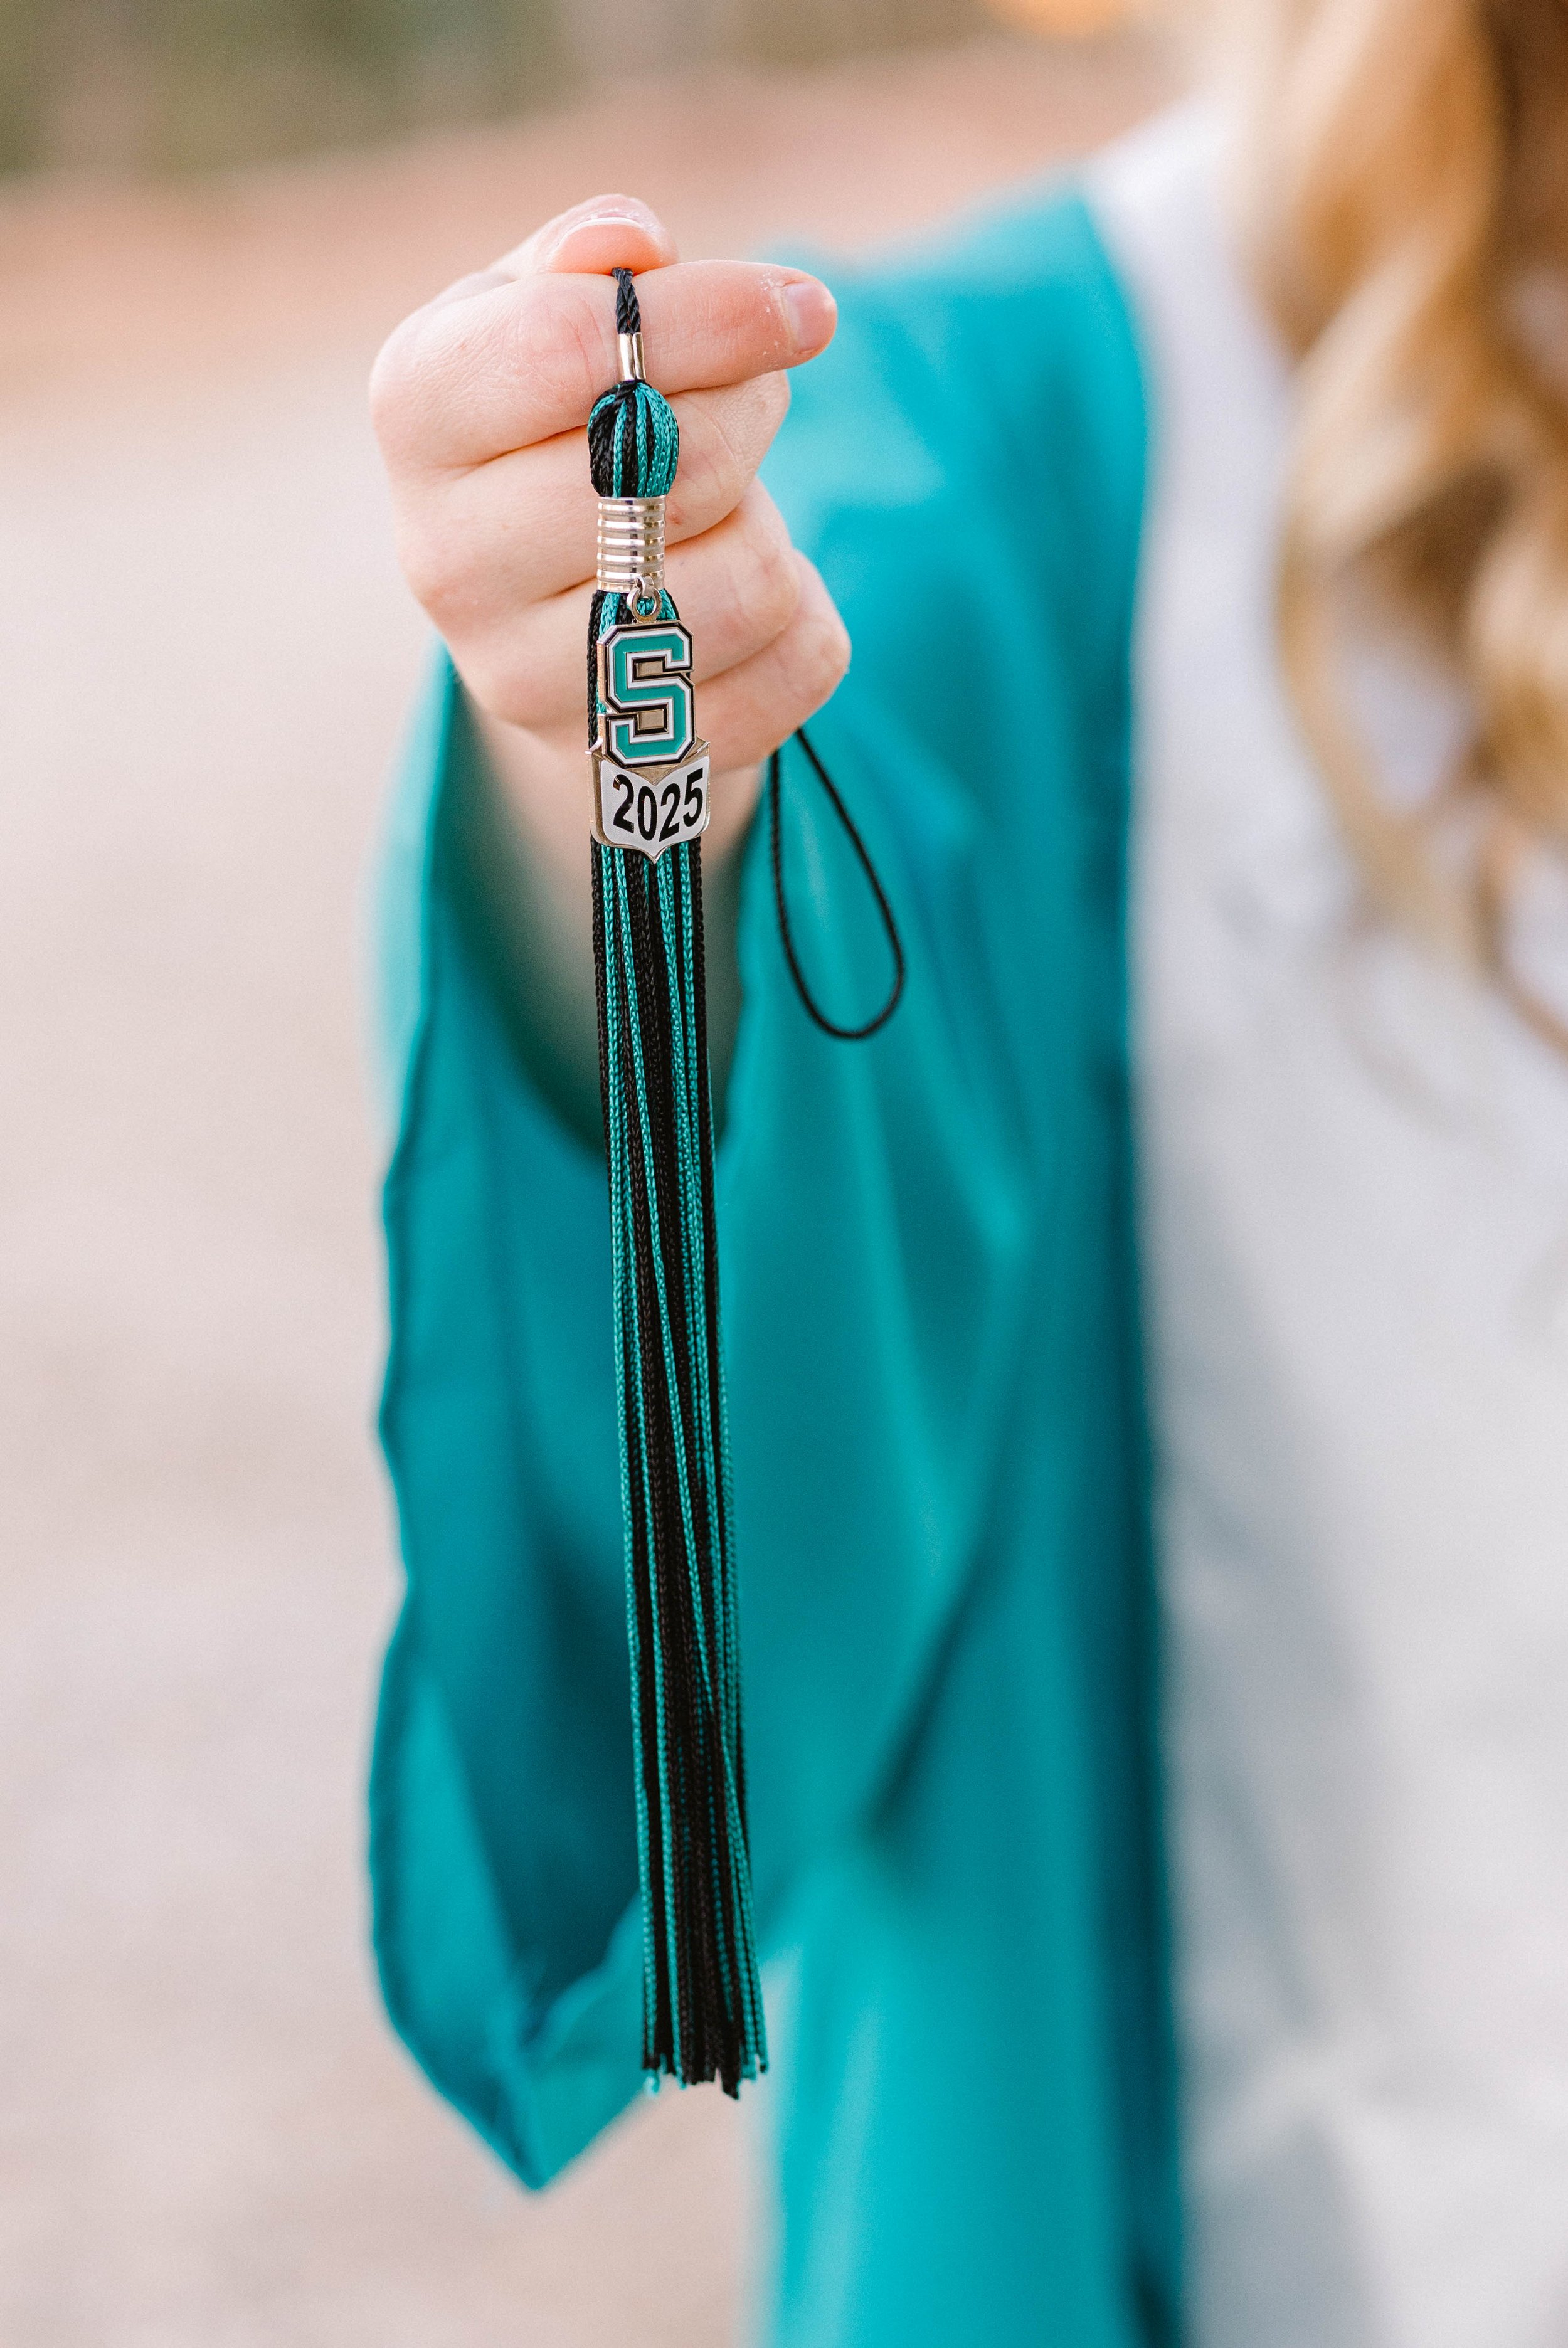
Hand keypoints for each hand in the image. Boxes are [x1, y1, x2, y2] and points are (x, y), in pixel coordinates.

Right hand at [369, 196, 846, 1132]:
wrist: (548, 612)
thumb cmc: (555, 427)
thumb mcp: (546, 314)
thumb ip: (589, 265)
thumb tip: (634, 240)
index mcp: (417, 415)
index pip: (567, 349)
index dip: (715, 314)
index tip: (805, 310)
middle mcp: (445, 562)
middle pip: (668, 463)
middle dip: (744, 417)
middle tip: (736, 417)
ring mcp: (528, 683)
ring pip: (747, 582)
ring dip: (773, 529)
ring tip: (723, 520)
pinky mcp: (630, 765)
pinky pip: (798, 669)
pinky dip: (809, 621)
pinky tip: (744, 606)